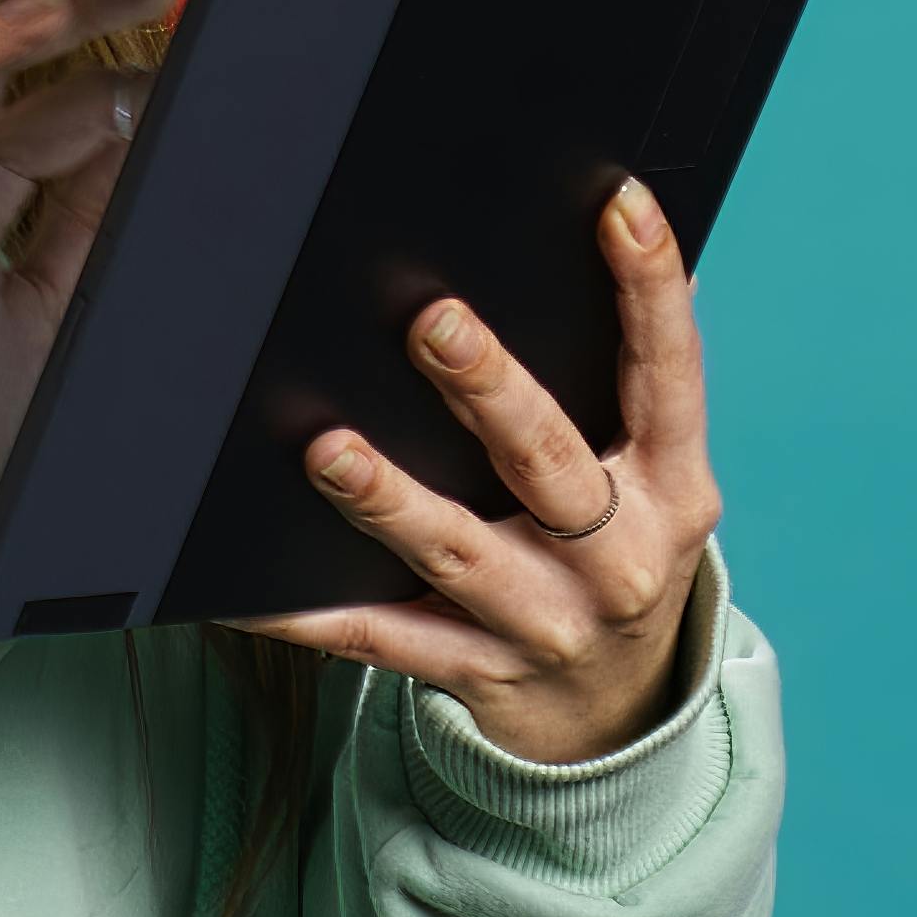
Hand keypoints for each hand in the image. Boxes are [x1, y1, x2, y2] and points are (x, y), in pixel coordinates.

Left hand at [227, 178, 725, 762]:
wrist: (617, 712)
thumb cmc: (619, 546)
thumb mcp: (656, 473)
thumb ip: (634, 377)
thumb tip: (620, 223)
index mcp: (673, 485)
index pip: (670, 371)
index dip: (651, 287)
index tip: (618, 204)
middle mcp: (619, 557)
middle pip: (548, 462)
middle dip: (489, 391)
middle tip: (430, 321)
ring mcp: (544, 620)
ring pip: (456, 551)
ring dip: (388, 500)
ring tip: (328, 448)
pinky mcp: (475, 670)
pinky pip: (378, 638)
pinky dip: (309, 616)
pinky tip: (244, 589)